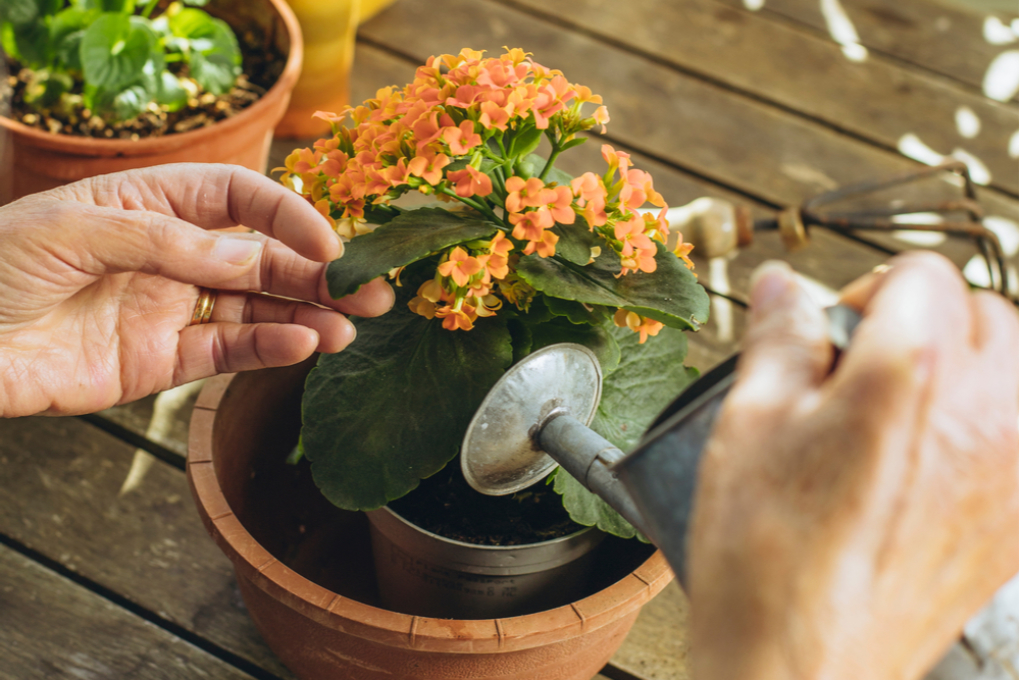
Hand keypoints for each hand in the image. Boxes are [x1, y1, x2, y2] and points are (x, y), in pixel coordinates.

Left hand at [0, 164, 393, 417]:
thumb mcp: (79, 230)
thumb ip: (170, 241)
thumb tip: (251, 256)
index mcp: (155, 203)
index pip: (242, 199)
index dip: (289, 216)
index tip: (329, 243)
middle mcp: (176, 253)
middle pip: (264, 256)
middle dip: (320, 271)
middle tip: (373, 292)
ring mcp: (174, 307)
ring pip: (259, 305)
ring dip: (309, 313)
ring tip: (350, 326)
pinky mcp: (166, 360)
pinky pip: (230, 350)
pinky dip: (270, 347)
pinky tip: (305, 344)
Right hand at [689, 253, 1017, 679]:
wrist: (803, 666)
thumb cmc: (768, 558)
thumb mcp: (749, 422)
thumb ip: (779, 338)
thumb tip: (782, 286)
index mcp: (910, 373)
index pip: (921, 272)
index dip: (865, 291)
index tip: (834, 333)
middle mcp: (983, 413)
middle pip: (985, 311)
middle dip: (922, 322)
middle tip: (860, 371)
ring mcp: (1013, 469)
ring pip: (1017, 367)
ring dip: (966, 366)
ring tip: (900, 409)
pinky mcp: (1018, 520)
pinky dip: (987, 422)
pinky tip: (929, 458)